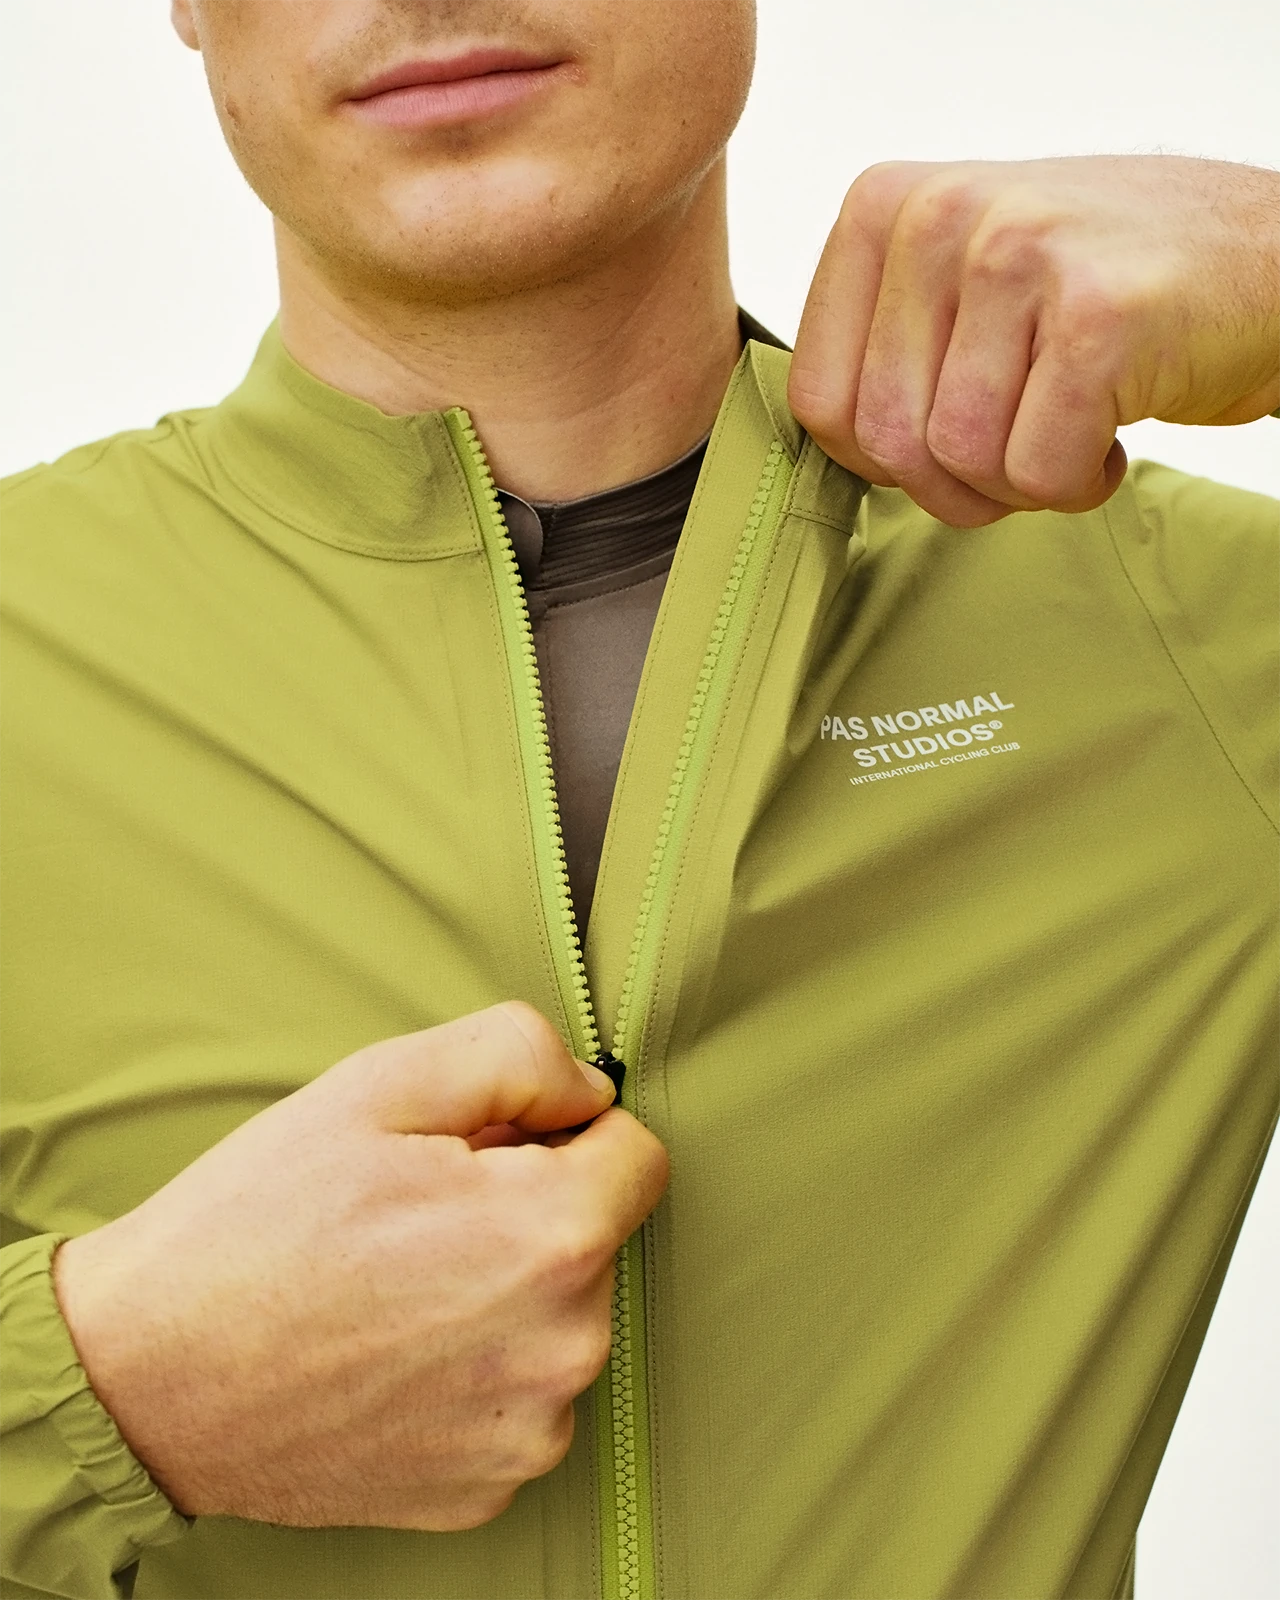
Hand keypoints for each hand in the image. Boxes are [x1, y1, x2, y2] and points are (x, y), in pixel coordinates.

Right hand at [53, 1003, 667, 1530]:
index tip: (489, 1148)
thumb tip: (592, 1091)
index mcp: (551, 1238)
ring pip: (560, 1317)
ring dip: (504, 1292)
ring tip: (393, 1285)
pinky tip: (390, 1351)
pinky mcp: (485, 1489)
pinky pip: (518, 1395)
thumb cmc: (255, 1223)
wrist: (145, 1376)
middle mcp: (563, 1349)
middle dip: (528, 1210)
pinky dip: (474, 1368)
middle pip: (596, 1237)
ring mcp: (526, 1434)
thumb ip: (517, 1056)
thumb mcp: (379, 1085)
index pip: (638, 1152)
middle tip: (416, 1216)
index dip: (561, 1132)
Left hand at [789, 154, 1279, 526]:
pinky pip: (1036, 472)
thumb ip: (882, 349)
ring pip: (959, 462)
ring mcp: (1017, 258)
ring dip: (1017, 485)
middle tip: (1019, 447)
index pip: (817, 399)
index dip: (881, 460)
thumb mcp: (960, 282)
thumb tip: (831, 450)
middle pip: (886, 441)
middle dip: (953, 483)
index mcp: (885, 208)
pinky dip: (1075, 485)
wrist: (1265, 257)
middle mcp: (940, 217)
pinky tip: (1110, 435)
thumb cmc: (1102, 287)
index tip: (945, 440)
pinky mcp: (1095, 318)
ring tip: (1067, 430)